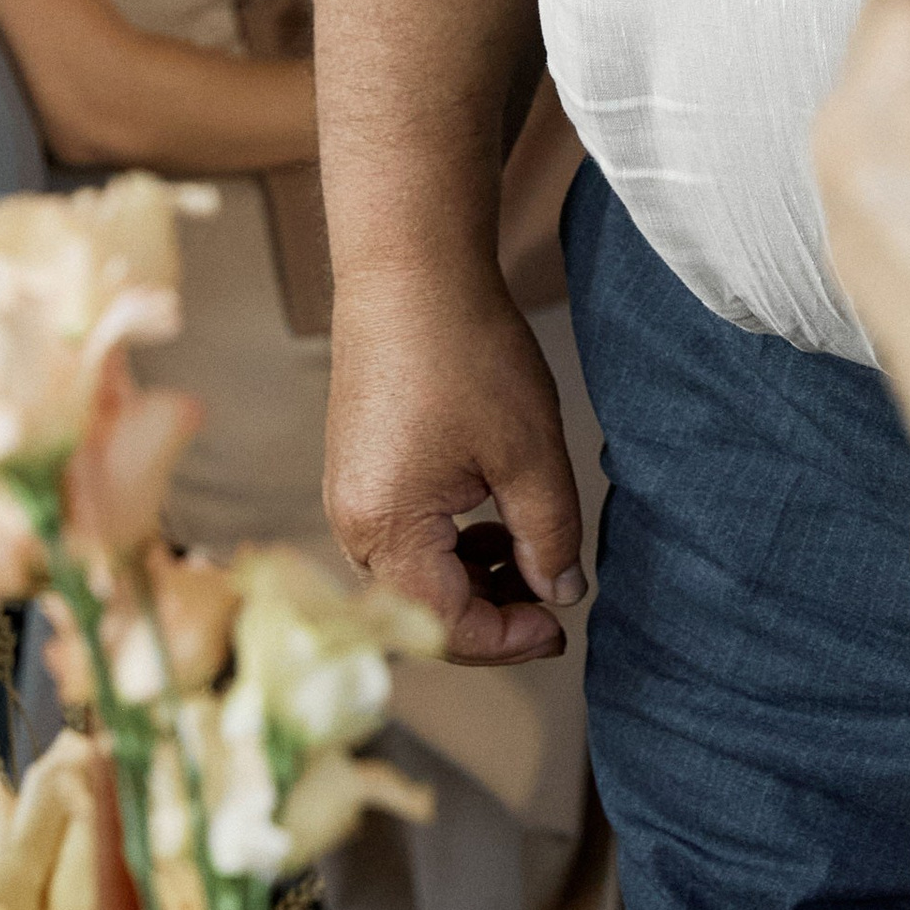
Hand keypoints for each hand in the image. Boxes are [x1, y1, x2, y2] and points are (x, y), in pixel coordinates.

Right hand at [325, 265, 584, 664]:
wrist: (410, 271)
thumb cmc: (466, 353)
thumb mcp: (529, 453)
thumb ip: (549, 535)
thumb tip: (561, 591)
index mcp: (386, 530)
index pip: (446, 626)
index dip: (508, 638)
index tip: (560, 627)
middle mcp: (353, 523)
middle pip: (421, 609)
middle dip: (491, 611)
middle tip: (552, 594)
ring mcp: (349, 495)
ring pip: (413, 574)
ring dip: (472, 577)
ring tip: (529, 550)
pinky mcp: (358, 469)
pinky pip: (403, 535)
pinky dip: (451, 544)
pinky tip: (492, 518)